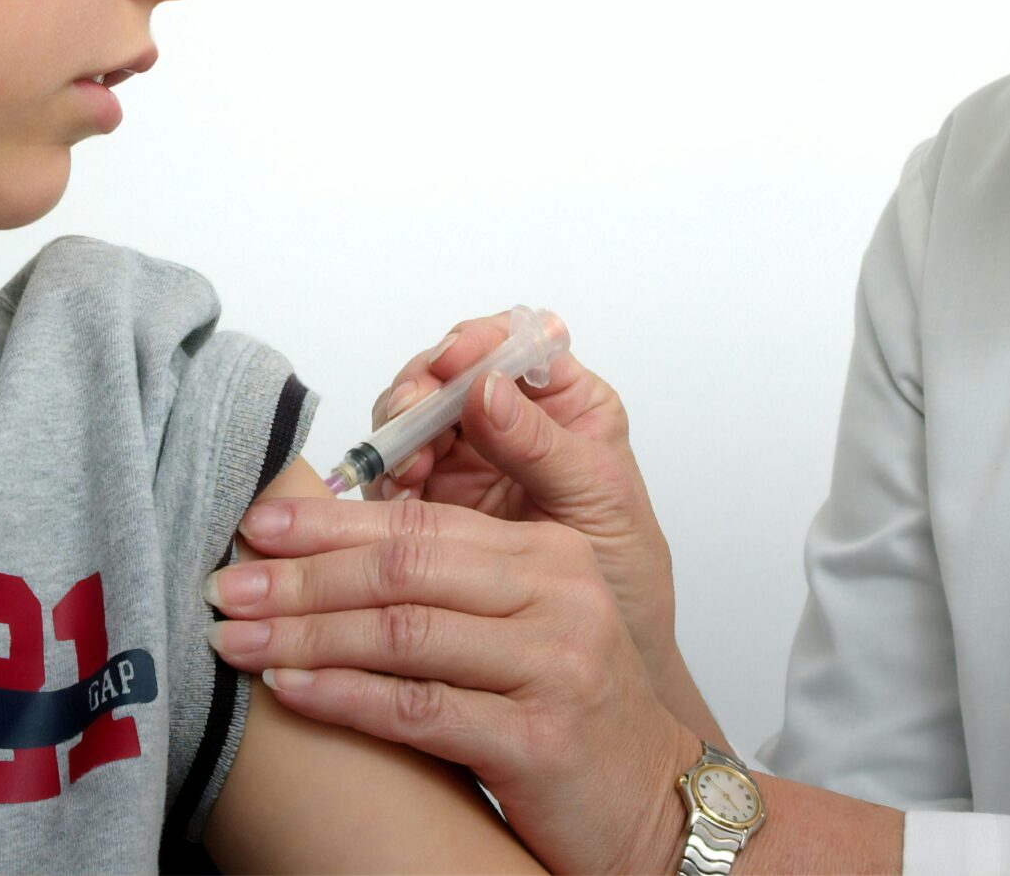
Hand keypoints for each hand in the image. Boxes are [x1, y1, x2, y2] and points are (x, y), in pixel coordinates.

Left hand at [208, 488, 698, 875]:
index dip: (330, 520)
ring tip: (238, 639)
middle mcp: (558, 595)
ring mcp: (554, 664)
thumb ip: (452, 584)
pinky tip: (289, 688)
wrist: (653, 805)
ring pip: (403, 632)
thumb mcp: (525, 627)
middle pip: (404, 566)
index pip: (422, 519)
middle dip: (302, 574)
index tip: (257, 523)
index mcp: (549, 552)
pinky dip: (342, 696)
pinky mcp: (539, 738)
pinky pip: (418, 709)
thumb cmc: (573, 713)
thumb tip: (324, 557)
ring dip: (305, 634)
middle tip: (227, 583)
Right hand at [367, 316, 679, 673]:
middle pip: (448, 373)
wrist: (594, 668)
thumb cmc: (624, 575)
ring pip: (411, 417)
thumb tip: (487, 389)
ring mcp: (464, 459)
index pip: (515, 342)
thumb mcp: (600, 502)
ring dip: (399, 432)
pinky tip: (398, 499)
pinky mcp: (429, 503)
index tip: (456, 361)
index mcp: (564, 403)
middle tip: (412, 414)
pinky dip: (385, 479)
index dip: (479, 342)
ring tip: (408, 470)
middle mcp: (507, 421)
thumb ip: (546, 445)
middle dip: (424, 387)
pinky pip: (392, 473)